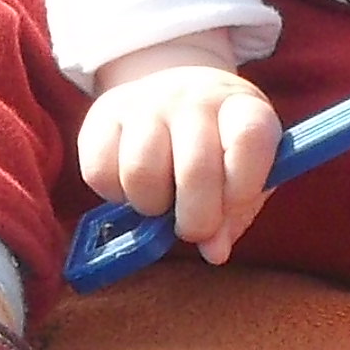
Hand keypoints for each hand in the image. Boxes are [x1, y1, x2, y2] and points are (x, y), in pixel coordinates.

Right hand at [79, 37, 282, 265]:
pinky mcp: (103, 114)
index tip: (233, 208)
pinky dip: (114, 194)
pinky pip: (100, 172)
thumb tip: (213, 251)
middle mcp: (194, 98)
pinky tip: (131, 186)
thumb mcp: (241, 177)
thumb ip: (234, 215)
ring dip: (151, 205)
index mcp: (241, 108)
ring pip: (141, 172)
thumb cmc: (217, 152)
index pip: (248, 140)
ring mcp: (146, 102)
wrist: (172, 98)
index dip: (242, 186)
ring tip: (160, 202)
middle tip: (193, 229)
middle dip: (196, 219)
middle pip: (195, 169)